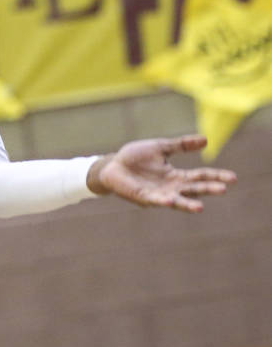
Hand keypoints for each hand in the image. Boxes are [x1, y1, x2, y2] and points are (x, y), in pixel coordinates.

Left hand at [87, 135, 236, 212]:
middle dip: (208, 189)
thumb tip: (206, 139)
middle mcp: (171, 187)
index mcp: (176, 176)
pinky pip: (155, 200)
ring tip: (200, 207)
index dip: (215, 176)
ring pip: (177, 200)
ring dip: (188, 204)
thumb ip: (181, 145)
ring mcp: (159, 194)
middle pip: (193, 189)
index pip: (200, 176)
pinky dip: (163, 201)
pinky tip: (170, 200)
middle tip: (223, 189)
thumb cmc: (136, 157)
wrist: (113, 165)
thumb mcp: (161, 148)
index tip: (233, 177)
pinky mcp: (144, 198)